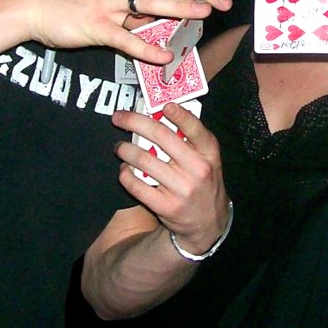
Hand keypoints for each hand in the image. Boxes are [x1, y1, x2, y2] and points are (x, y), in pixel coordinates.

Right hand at [27, 0, 230, 63]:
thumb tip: (165, 3)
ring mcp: (107, 3)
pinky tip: (166, 57)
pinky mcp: (95, 27)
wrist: (30, 4)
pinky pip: (125, 39)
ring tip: (204, 14)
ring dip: (180, 7)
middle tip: (224, 0)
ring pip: (150, 2)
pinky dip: (147, 48)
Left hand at [111, 102, 229, 254]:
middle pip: (161, 137)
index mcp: (209, 153)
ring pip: (144, 159)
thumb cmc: (203, 181)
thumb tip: (160, 113)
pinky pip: (136, 185)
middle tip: (119, 117)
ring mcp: (181, 189)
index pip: (195, 129)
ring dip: (125, 149)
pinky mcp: (166, 206)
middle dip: (134, 122)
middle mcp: (197, 169)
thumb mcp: (207, 159)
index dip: (180, 115)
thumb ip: (191, 139)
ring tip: (120, 147)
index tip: (164, 106)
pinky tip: (125, 169)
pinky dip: (125, 174)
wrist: (208, 221)